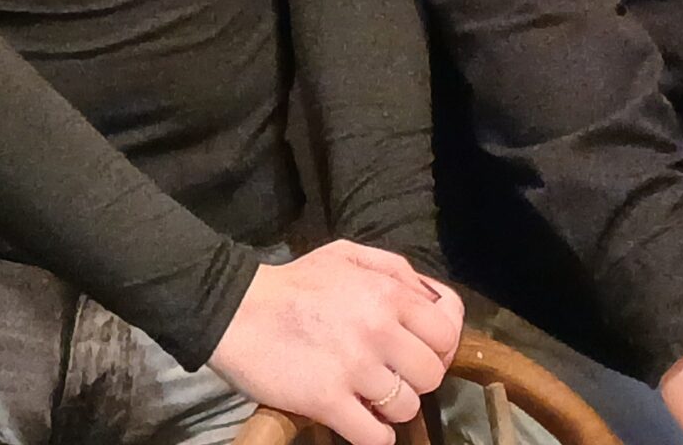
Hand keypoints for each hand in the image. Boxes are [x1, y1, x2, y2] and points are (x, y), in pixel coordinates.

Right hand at [207, 241, 460, 444]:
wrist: (234, 308)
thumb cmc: (294, 283)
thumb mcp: (346, 254)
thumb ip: (394, 269)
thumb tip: (432, 298)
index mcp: (386, 292)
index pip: (448, 330)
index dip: (438, 346)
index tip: (417, 351)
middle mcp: (378, 328)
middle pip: (431, 373)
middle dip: (415, 379)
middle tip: (390, 375)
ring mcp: (354, 367)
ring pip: (406, 408)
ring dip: (391, 408)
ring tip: (368, 397)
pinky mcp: (327, 400)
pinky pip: (375, 436)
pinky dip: (373, 435)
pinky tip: (359, 420)